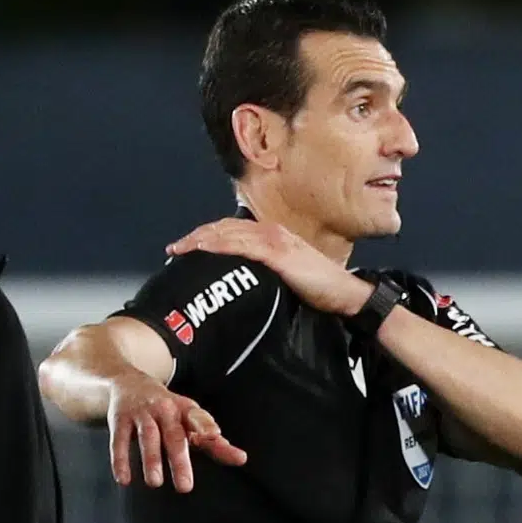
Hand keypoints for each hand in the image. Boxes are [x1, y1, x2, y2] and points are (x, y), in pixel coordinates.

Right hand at [107, 371, 246, 491]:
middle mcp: (165, 410)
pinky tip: (124, 479)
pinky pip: (119, 441)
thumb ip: (212, 441)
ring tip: (156, 483)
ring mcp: (142, 413)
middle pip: (174, 436)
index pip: (199, 418)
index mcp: (186, 410)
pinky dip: (120, 460)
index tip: (216, 437)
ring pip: (148, 438)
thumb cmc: (168, 409)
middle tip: (185, 486)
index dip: (207, 426)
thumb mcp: (190, 419)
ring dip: (151, 460)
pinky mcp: (120, 419)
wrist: (129, 382)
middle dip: (179, 460)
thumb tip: (240, 458)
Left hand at [166, 219, 371, 316]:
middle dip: (197, 237)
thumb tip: (246, 281)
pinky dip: (220, 246)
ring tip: (181, 249)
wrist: (346, 294)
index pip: (233, 229)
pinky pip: (242, 246)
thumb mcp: (290, 275)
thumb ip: (269, 271)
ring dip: (202, 240)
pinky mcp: (279, 254)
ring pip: (229, 234)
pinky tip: (204, 250)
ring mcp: (275, 241)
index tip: (187, 246)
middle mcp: (272, 232)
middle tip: (175, 248)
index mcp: (274, 235)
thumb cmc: (322, 288)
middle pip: (225, 228)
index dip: (208, 235)